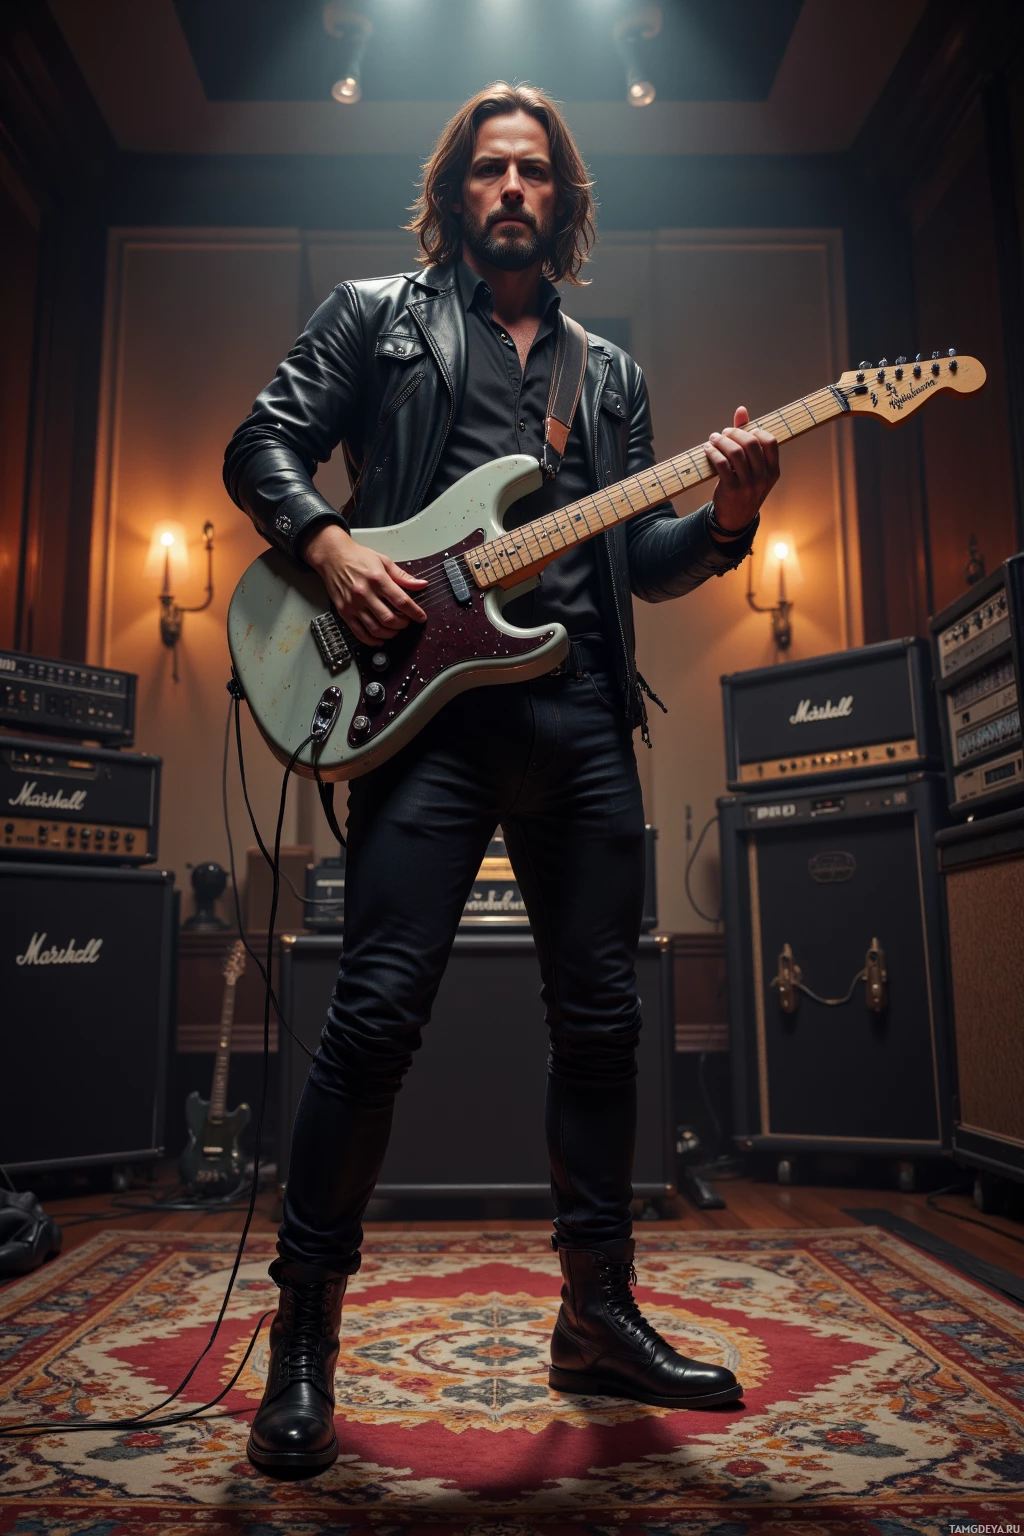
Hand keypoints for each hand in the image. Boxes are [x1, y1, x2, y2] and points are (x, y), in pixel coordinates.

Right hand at [301, 523, 427, 645]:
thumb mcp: (384, 561)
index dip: (415, 612)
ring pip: (376, 629)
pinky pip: (360, 633)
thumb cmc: (357, 557)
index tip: (421, 617)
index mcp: (377, 579)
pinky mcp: (344, 612)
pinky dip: (372, 640)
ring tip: (395, 629)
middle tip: (406, 622)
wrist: (332, 556)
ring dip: (390, 633)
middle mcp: (364, 593)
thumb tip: (421, 584)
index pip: (401, 601)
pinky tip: (380, 639)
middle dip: (403, 624)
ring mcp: (353, 604)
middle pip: (389, 619)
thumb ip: (403, 576)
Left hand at [705, 406, 779, 536]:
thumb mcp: (752, 467)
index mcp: (773, 470)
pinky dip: (712, 452)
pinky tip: (707, 449)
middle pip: (751, 443)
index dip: (754, 431)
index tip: (741, 432)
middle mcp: (763, 477)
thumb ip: (748, 439)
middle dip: (734, 433)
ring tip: (713, 439)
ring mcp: (748, 485)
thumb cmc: (744, 487)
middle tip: (723, 433)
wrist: (735, 519)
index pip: (770, 441)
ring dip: (721, 441)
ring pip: (735, 452)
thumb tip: (741, 410)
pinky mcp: (731, 490)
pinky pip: (721, 464)